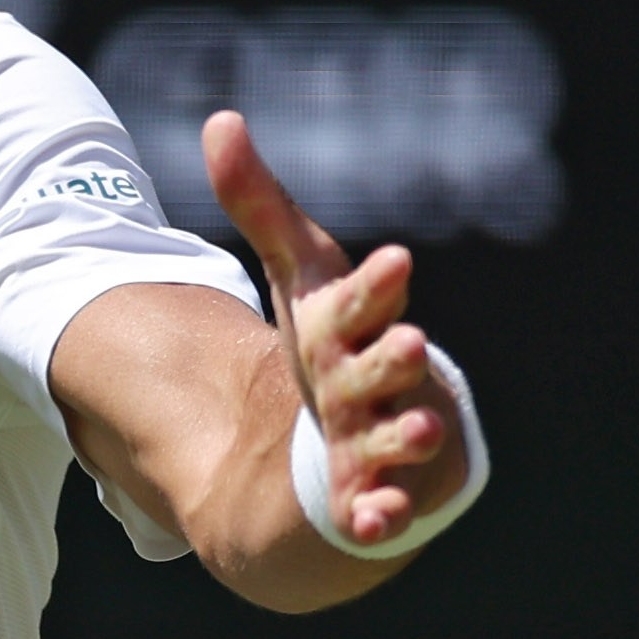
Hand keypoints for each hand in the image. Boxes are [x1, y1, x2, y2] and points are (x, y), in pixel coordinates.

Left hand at [204, 111, 469, 551]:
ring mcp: (383, 439)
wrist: (359, 432)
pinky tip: (370, 520)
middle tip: (409, 343)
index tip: (389, 261)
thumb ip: (259, 206)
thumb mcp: (294, 279)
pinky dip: (379, 512)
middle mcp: (381, 381)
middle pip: (383, 368)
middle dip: (394, 357)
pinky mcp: (373, 491)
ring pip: (396, 436)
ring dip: (405, 434)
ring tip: (418, 429)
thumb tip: (220, 119)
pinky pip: (377, 505)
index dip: (376, 285)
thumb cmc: (335, 347)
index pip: (366, 301)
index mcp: (359, 326)